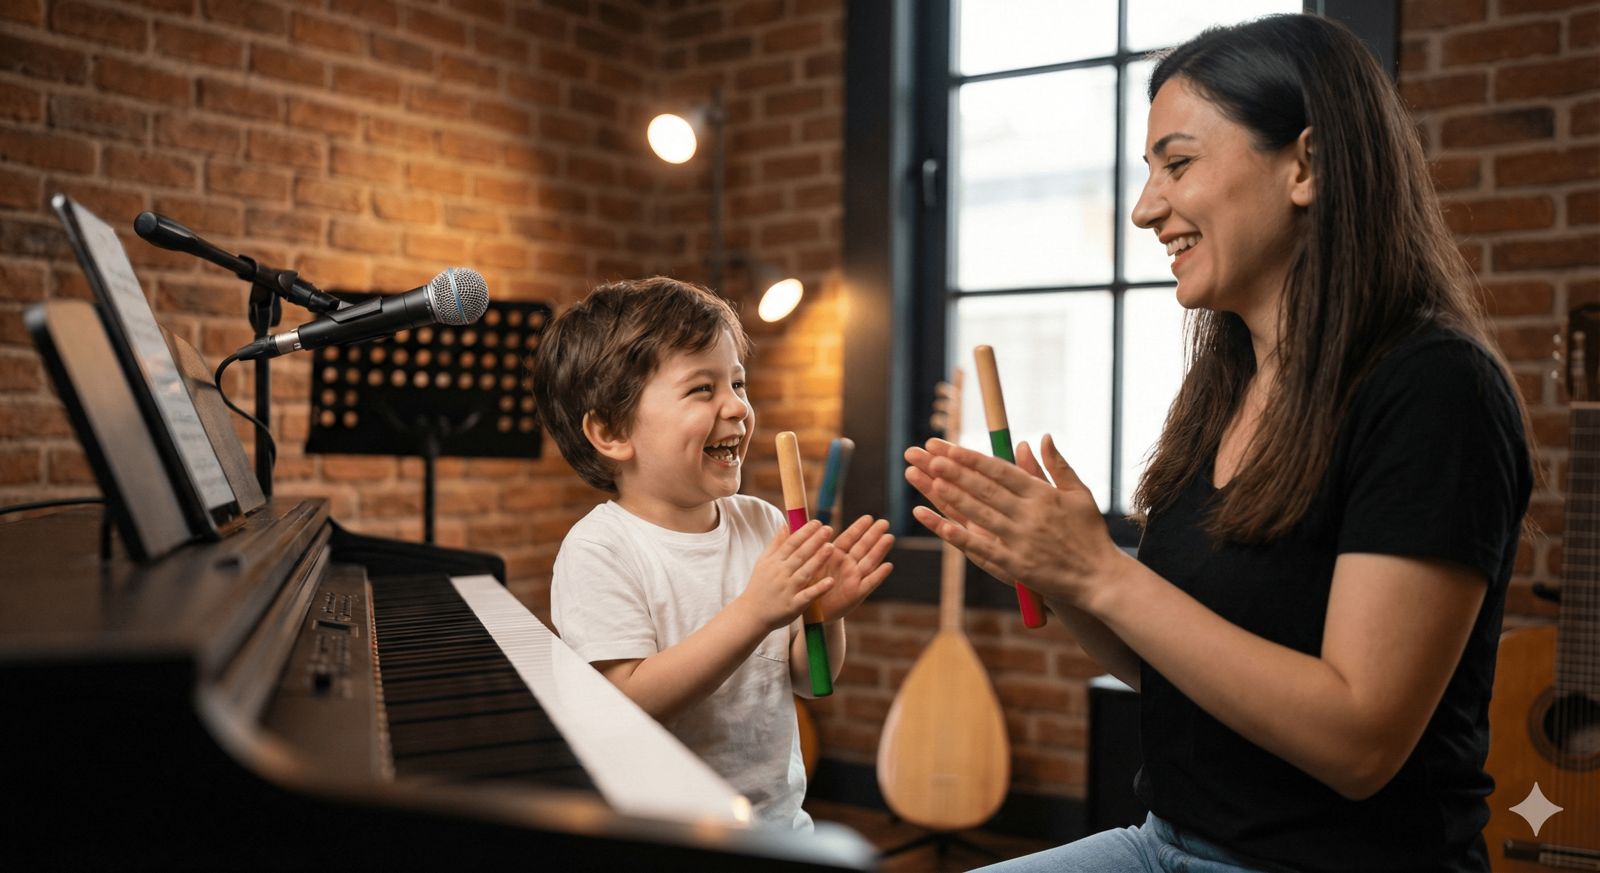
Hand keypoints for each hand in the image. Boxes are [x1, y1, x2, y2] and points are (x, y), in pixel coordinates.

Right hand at [740, 519, 836, 630]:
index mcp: (775, 562)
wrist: (751, 614)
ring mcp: (787, 590)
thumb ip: (775, 544)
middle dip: (814, 541)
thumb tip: (785, 525)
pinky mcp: (793, 606)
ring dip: (818, 560)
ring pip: (805, 573)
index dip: (804, 532)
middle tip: (828, 529)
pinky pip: (807, 596)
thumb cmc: (759, 586)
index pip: (791, 543)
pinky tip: (830, 581)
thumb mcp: (763, 562)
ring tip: (831, 547)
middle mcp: (781, 574)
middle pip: (800, 555)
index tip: (817, 522)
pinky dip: (818, 589)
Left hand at [815, 514, 894, 620]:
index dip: (858, 528)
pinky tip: (888, 566)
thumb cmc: (809, 584)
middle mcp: (847, 565)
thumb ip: (805, 545)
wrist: (812, 611)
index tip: (869, 517)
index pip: (849, 539)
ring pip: (869, 561)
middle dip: (873, 535)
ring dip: (879, 550)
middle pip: (863, 547)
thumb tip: (791, 523)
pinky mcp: (857, 593)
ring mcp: (854, 578)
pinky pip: (869, 583)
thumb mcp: (806, 563)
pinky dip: (878, 575)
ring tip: (889, 537)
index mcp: (835, 556)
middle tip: (884, 522)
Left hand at [903, 434, 1123, 608]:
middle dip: (956, 472)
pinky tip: (942, 525)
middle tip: (931, 458)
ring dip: (954, 498)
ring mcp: (1021, 540)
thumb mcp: (1079, 494)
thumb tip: (1043, 437)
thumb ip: (1057, 466)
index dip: (973, 459)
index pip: (1001, 471)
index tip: (950, 448)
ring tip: (931, 482)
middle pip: (985, 489)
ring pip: (980, 514)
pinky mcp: (1016, 565)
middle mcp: (1029, 515)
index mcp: (1043, 494)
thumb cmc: (1089, 534)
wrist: (1100, 577)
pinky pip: (983, 549)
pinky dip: (962, 537)